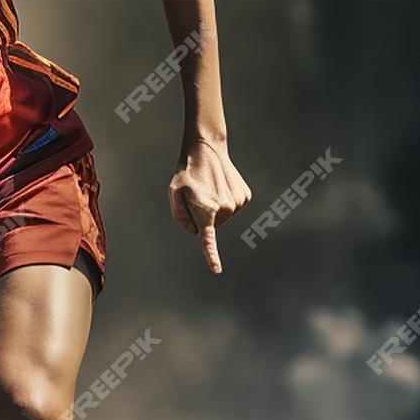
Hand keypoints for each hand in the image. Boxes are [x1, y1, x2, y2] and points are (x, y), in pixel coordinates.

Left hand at [169, 139, 251, 274]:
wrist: (207, 149)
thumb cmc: (187, 172)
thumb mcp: (174, 192)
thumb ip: (180, 215)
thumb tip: (196, 231)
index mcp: (206, 209)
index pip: (208, 238)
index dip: (211, 256)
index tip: (217, 270)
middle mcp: (226, 208)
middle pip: (212, 225)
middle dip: (203, 215)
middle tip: (197, 195)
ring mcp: (238, 203)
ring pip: (223, 216)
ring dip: (215, 207)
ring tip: (209, 187)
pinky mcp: (245, 197)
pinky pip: (232, 207)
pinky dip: (225, 200)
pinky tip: (220, 186)